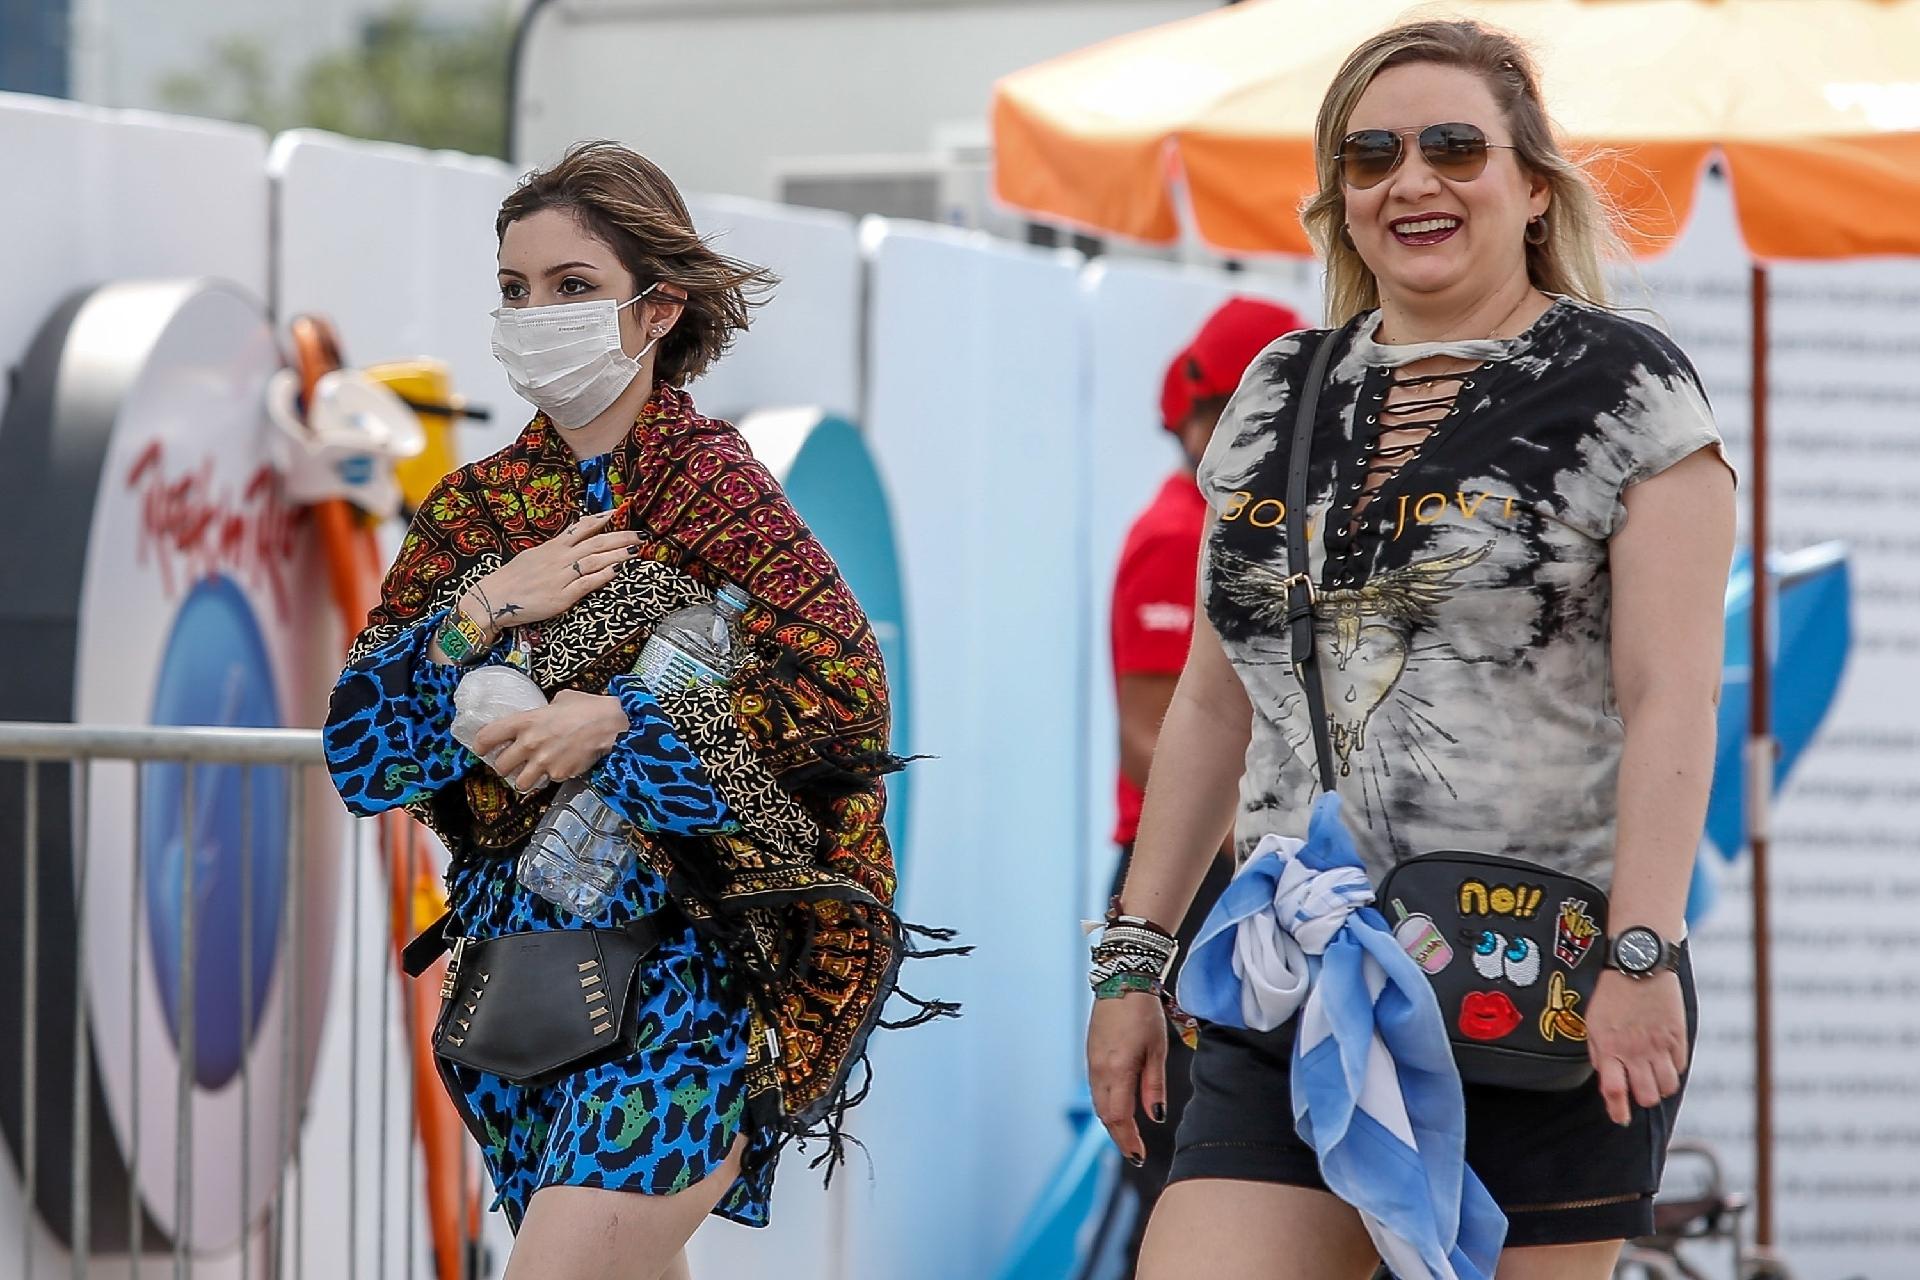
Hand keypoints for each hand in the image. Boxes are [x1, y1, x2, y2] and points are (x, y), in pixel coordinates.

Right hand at [464, 509, 641, 635]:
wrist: (493, 599)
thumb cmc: (513, 579)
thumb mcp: (534, 555)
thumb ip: (555, 548)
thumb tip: (572, 538)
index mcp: (553, 547)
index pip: (581, 528)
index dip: (601, 519)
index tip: (619, 512)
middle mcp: (559, 558)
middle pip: (595, 543)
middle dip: (620, 537)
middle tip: (641, 535)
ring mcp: (561, 577)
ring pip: (595, 560)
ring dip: (618, 554)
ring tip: (636, 549)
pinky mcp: (562, 597)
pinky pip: (587, 583)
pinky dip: (603, 576)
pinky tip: (618, 571)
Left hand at [471, 690, 629, 793]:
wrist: (611, 725)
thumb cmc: (588, 707)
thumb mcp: (560, 700)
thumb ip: (545, 711)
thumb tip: (544, 714)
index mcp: (526, 721)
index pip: (488, 736)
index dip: (480, 745)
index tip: (481, 749)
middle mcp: (529, 744)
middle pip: (501, 766)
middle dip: (505, 766)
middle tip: (512, 764)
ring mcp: (543, 762)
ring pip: (520, 783)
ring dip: (524, 779)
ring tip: (532, 774)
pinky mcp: (558, 774)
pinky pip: (548, 781)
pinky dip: (552, 777)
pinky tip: (561, 767)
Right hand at [1088, 991, 1168, 1166]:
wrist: (1121, 982)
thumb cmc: (1143, 1014)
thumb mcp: (1157, 1051)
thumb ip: (1154, 1086)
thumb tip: (1156, 1116)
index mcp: (1117, 1071)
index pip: (1119, 1117)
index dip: (1128, 1140)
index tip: (1139, 1156)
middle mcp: (1099, 1071)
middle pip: (1105, 1115)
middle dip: (1119, 1136)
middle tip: (1135, 1152)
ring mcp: (1091, 1063)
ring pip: (1098, 1103)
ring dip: (1112, 1122)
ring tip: (1129, 1135)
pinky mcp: (1090, 1056)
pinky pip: (1096, 1089)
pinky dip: (1106, 1105)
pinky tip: (1119, 1108)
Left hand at [1586, 968, 1687, 1125]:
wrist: (1638, 962)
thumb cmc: (1611, 993)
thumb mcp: (1594, 1022)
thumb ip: (1600, 1053)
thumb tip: (1607, 1078)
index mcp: (1610, 1047)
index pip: (1614, 1090)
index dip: (1618, 1110)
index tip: (1621, 1118)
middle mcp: (1635, 1050)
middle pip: (1647, 1096)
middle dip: (1642, 1097)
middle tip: (1639, 1087)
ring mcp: (1659, 1045)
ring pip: (1668, 1087)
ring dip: (1660, 1086)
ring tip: (1653, 1073)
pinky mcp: (1678, 1036)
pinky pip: (1680, 1067)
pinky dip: (1673, 1068)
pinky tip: (1664, 1056)